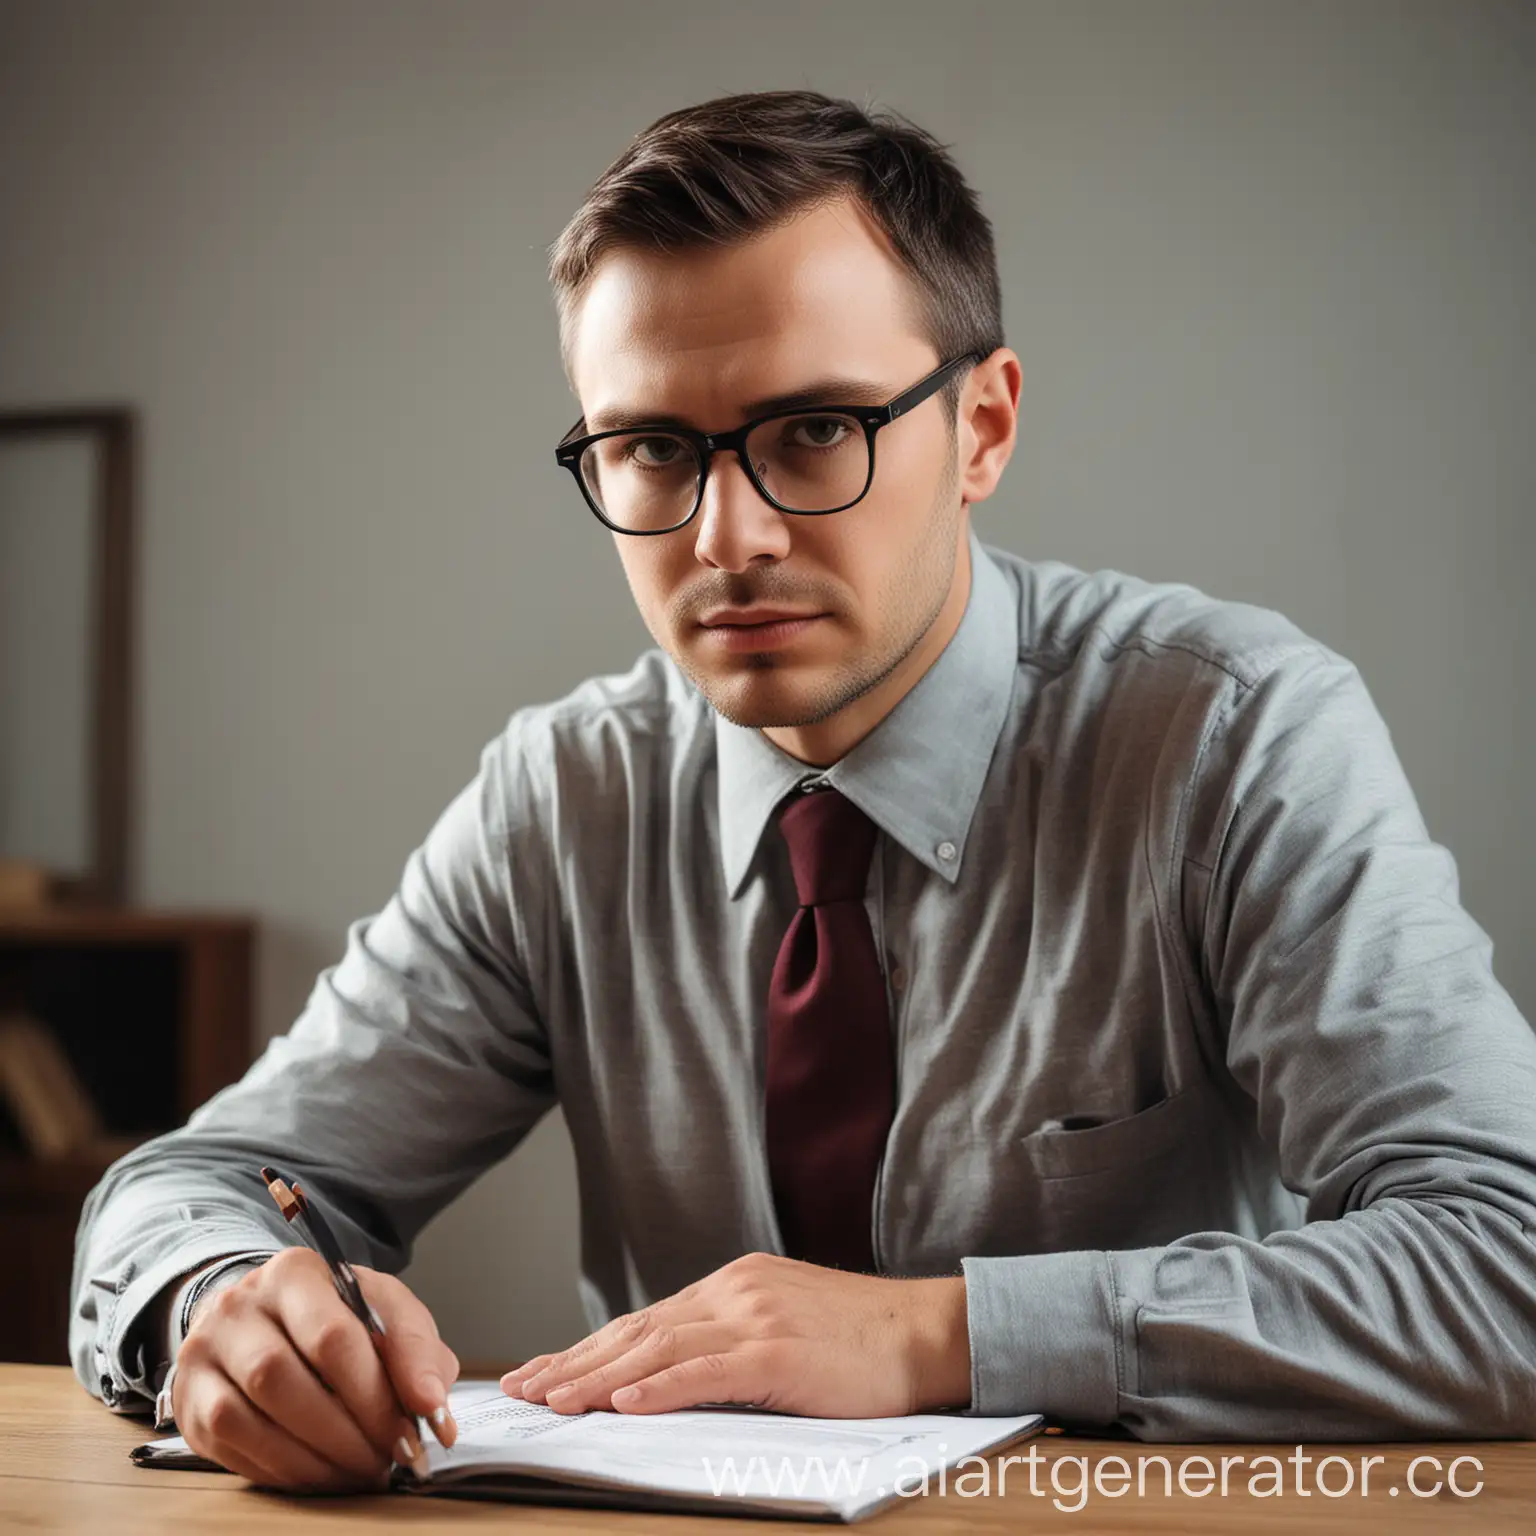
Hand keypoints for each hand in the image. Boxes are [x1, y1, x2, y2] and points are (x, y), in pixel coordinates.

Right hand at [171, 1246, 460, 1491]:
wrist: (262, 1315)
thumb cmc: (333, 1313)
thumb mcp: (382, 1310)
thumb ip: (416, 1350)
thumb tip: (435, 1412)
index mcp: (293, 1273)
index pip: (333, 1337)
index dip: (376, 1394)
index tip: (414, 1433)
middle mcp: (238, 1307)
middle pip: (284, 1380)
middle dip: (346, 1432)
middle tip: (387, 1460)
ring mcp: (203, 1354)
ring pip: (249, 1419)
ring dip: (315, 1459)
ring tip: (360, 1472)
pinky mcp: (189, 1401)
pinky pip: (231, 1447)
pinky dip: (284, 1471)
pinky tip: (321, 1474)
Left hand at [500, 1253, 969, 1417]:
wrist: (925, 1334)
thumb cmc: (860, 1342)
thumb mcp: (784, 1324)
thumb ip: (730, 1337)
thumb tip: (669, 1373)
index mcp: (734, 1284)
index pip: (645, 1319)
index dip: (589, 1348)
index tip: (544, 1371)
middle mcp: (736, 1291)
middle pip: (638, 1330)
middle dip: (575, 1362)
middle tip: (523, 1389)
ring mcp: (756, 1318)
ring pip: (659, 1348)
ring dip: (598, 1377)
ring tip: (554, 1400)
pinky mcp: (779, 1353)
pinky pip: (705, 1370)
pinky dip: (658, 1387)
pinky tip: (622, 1403)